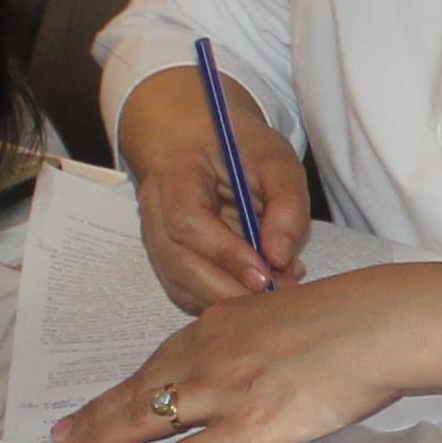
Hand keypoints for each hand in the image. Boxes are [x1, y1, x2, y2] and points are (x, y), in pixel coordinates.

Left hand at [45, 266, 437, 442]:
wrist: (380, 325)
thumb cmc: (352, 318)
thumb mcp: (288, 315)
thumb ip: (260, 340)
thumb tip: (258, 365)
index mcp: (220, 324)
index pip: (158, 361)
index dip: (123, 385)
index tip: (96, 403)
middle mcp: (210, 354)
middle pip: (139, 389)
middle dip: (95, 416)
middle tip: (59, 439)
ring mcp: (226, 391)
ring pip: (147, 418)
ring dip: (102, 441)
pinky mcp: (249, 426)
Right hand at [115, 64, 309, 305]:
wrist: (196, 142)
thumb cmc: (237, 148)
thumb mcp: (275, 159)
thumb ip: (286, 203)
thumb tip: (280, 258)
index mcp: (175, 174)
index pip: (187, 222)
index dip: (225, 253)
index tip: (265, 273)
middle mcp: (154, 211)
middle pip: (178, 265)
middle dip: (230, 290)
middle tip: (278, 292)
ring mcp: (155, 239)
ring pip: (181, 287)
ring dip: (228, 300)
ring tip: (275, 289)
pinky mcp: (166, 260)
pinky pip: (187, 293)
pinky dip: (221, 300)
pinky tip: (255, 288)